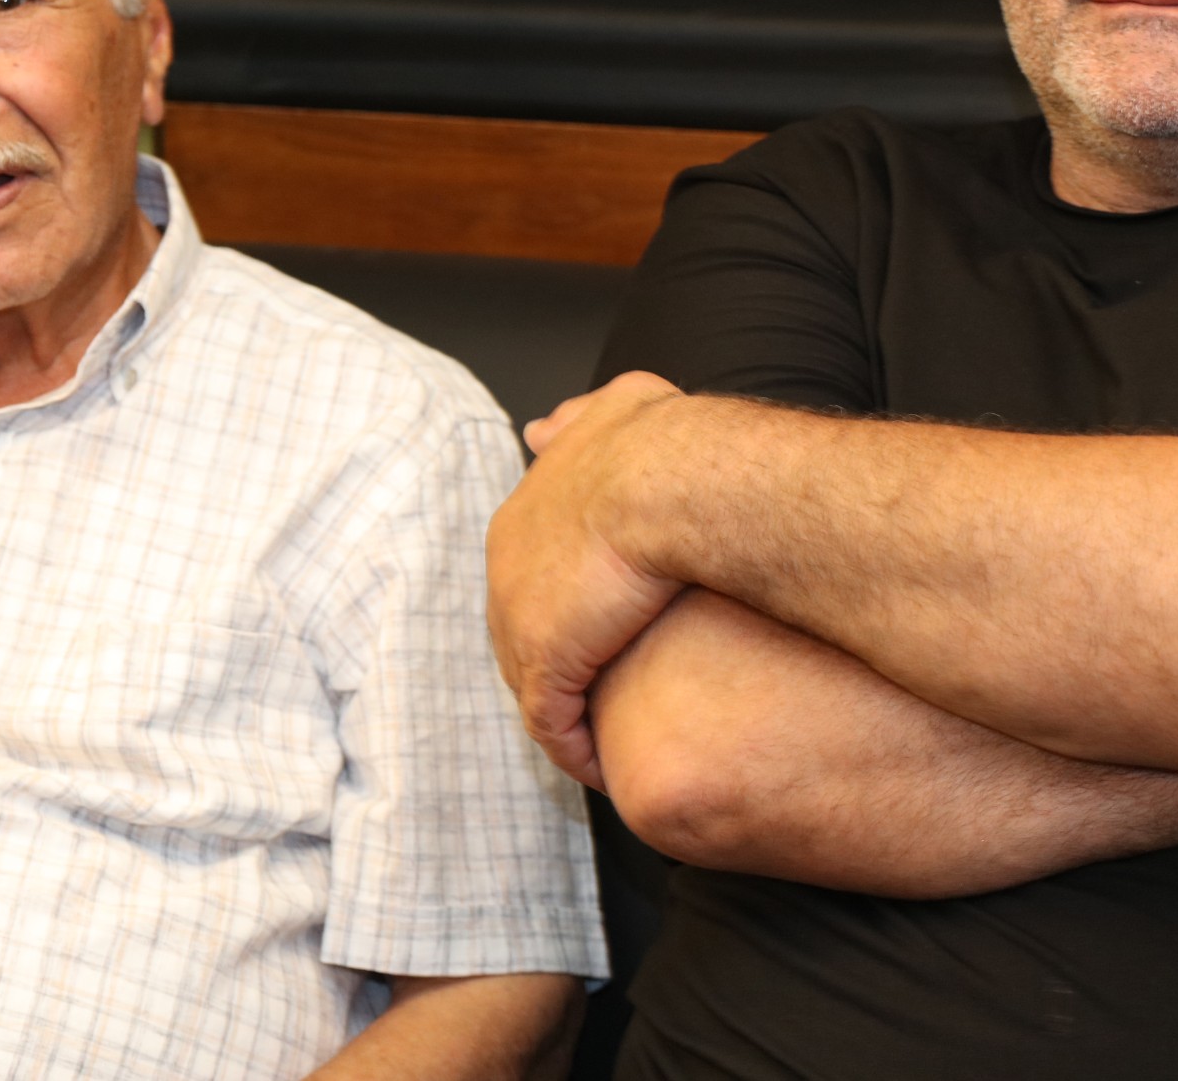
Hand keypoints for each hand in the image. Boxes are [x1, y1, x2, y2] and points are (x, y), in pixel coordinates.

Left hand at [486, 372, 691, 788]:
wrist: (670, 477)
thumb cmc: (664, 443)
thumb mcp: (617, 409)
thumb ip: (578, 419)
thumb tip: (541, 428)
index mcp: (521, 519)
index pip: (529, 579)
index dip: (564, 607)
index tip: (599, 626)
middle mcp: (507, 571)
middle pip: (522, 634)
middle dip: (557, 662)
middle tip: (598, 690)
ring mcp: (519, 620)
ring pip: (535, 685)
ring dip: (567, 713)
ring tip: (601, 738)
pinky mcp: (546, 663)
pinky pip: (552, 726)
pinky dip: (575, 750)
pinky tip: (603, 768)